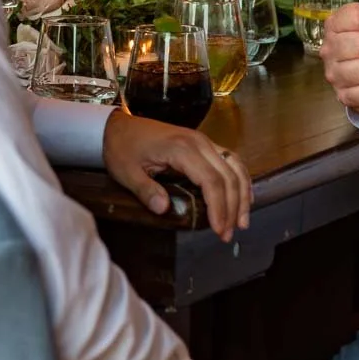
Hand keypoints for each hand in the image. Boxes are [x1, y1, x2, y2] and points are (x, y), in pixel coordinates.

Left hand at [102, 109, 251, 241]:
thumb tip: (164, 209)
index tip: (219, 230)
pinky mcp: (202, 142)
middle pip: (228, 176)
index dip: (219, 208)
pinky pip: (230, 159)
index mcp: (181, 148)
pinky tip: (241, 197)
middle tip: (228, 234)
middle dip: (233, 207)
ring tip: (241, 221)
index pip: (211, 181)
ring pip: (235, 166)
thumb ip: (145, 190)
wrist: (116, 125)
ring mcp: (202, 140)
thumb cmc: (121, 147)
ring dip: (242, 194)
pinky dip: (240, 178)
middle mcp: (198, 141)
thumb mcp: (125, 171)